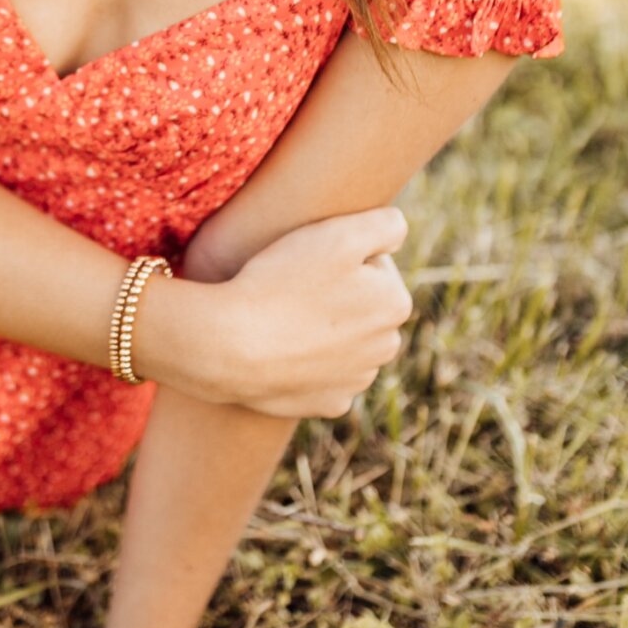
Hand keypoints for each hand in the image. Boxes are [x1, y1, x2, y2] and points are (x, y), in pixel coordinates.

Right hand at [157, 207, 413, 414]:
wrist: (230, 345)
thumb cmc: (282, 281)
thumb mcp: (338, 233)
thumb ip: (386, 224)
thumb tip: (397, 231)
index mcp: (395, 303)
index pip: (374, 264)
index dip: (340, 255)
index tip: (310, 261)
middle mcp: (386, 346)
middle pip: (363, 305)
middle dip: (339, 294)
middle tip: (294, 286)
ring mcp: (357, 380)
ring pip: (345, 341)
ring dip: (325, 329)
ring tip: (285, 317)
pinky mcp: (329, 404)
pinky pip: (323, 375)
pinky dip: (308, 364)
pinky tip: (283, 350)